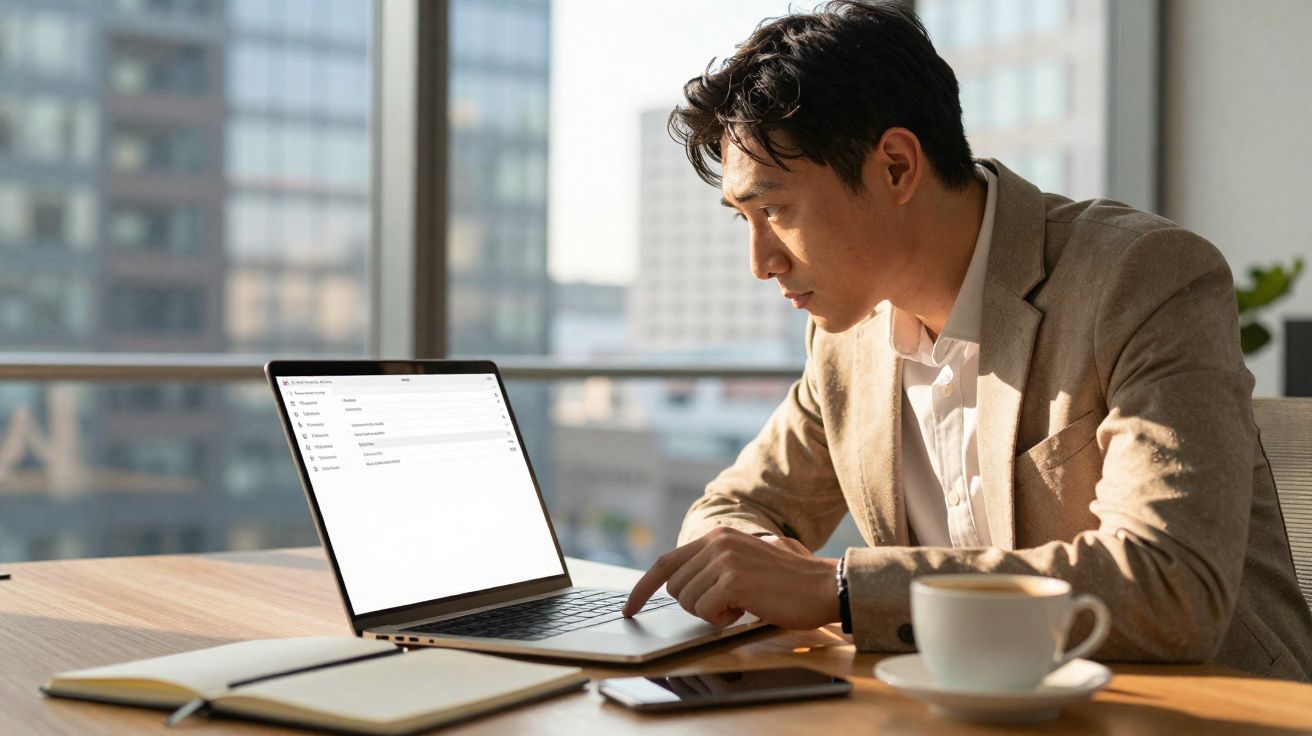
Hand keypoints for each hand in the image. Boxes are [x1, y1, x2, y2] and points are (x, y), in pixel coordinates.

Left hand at [622, 527, 839, 628]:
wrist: (824, 585)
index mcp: (717, 536)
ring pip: (687, 601)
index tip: (629, 609)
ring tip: (743, 603)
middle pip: (674, 588)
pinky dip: (723, 620)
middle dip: (696, 605)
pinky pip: (704, 612)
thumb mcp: (745, 562)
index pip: (665, 562)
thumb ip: (714, 566)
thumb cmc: (788, 583)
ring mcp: (723, 559)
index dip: (643, 588)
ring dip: (712, 613)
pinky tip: (748, 609)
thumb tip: (679, 584)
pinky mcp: (733, 579)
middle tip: (730, 603)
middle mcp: (716, 541)